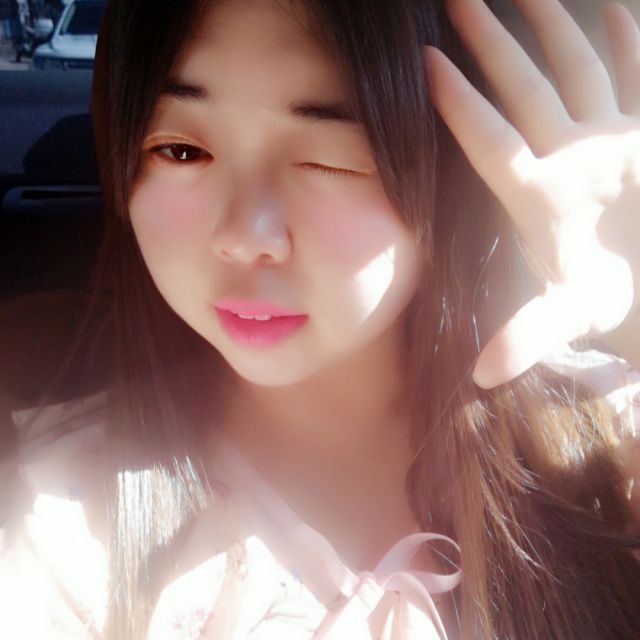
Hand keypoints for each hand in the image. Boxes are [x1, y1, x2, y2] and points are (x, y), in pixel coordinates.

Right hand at [423, 0, 639, 388]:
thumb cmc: (611, 298)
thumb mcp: (567, 320)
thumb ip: (526, 337)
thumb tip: (479, 376)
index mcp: (547, 199)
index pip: (492, 141)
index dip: (457, 101)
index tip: (426, 61)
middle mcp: (582, 157)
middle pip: (529, 89)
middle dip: (491, 43)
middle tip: (460, 3)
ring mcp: (621, 136)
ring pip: (580, 66)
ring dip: (548, 23)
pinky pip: (636, 71)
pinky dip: (625, 34)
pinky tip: (608, 3)